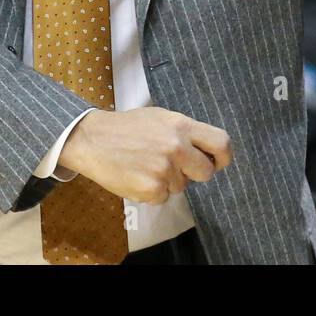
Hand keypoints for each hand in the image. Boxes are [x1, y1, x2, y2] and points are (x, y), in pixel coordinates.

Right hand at [58, 107, 232, 203]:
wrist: (92, 139)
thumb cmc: (127, 127)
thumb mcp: (160, 117)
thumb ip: (184, 132)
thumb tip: (204, 149)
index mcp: (182, 125)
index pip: (221, 143)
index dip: (223, 157)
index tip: (217, 163)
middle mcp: (177, 147)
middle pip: (206, 172)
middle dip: (194, 174)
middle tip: (177, 169)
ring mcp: (164, 169)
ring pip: (181, 186)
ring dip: (168, 181)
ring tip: (145, 165)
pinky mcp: (151, 188)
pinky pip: (163, 198)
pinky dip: (152, 192)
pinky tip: (137, 177)